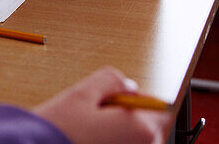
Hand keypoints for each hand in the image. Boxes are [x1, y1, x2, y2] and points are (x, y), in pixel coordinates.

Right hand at [32, 68, 170, 143]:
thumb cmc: (57, 131)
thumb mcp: (81, 94)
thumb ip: (110, 81)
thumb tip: (127, 85)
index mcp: (141, 129)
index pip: (160, 107)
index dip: (139, 98)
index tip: (119, 97)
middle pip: (148, 127)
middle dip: (128, 117)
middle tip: (95, 114)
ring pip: (133, 140)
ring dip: (119, 132)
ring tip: (87, 130)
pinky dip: (110, 142)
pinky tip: (87, 140)